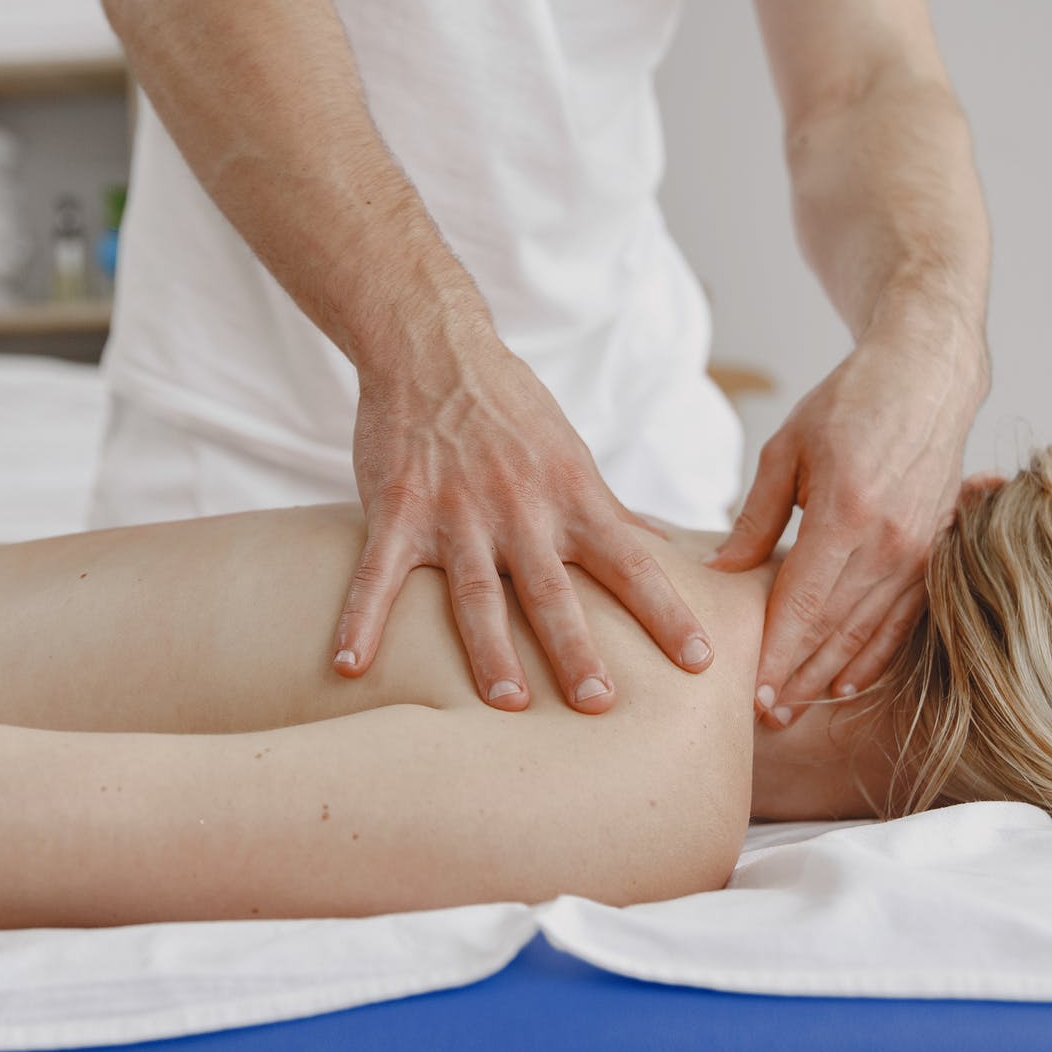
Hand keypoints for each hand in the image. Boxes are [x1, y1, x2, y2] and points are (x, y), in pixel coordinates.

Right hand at [333, 334, 713, 712]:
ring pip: (477, 592)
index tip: (701, 662)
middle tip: (600, 703)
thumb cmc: (509, 406)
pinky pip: (377, 574)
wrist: (432, 348)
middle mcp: (520, 510)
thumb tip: (667, 549)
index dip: (668, 612)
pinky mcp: (397, 511)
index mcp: (571, 498)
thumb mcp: (571, 454)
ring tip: (506, 702)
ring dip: (490, 650)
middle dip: (576, 648)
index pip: (632, 563)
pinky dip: (361, 619)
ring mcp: (456, 513)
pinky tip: (350, 665)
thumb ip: (611, 511)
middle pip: (554, 590)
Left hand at [706, 319, 985, 727]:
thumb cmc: (848, 403)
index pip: (803, 605)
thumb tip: (719, 574)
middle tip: (763, 717)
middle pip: (835, 630)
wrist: (926, 376)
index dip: (776, 654)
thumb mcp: (787, 450)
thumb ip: (755, 518)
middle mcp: (888, 541)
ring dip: (831, 676)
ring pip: (869, 632)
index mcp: (845, 513)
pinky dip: (874, 655)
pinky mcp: (934, 551)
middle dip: (797, 677)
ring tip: (795, 709)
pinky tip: (849, 684)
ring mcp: (917, 550)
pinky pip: (902, 619)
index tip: (749, 692)